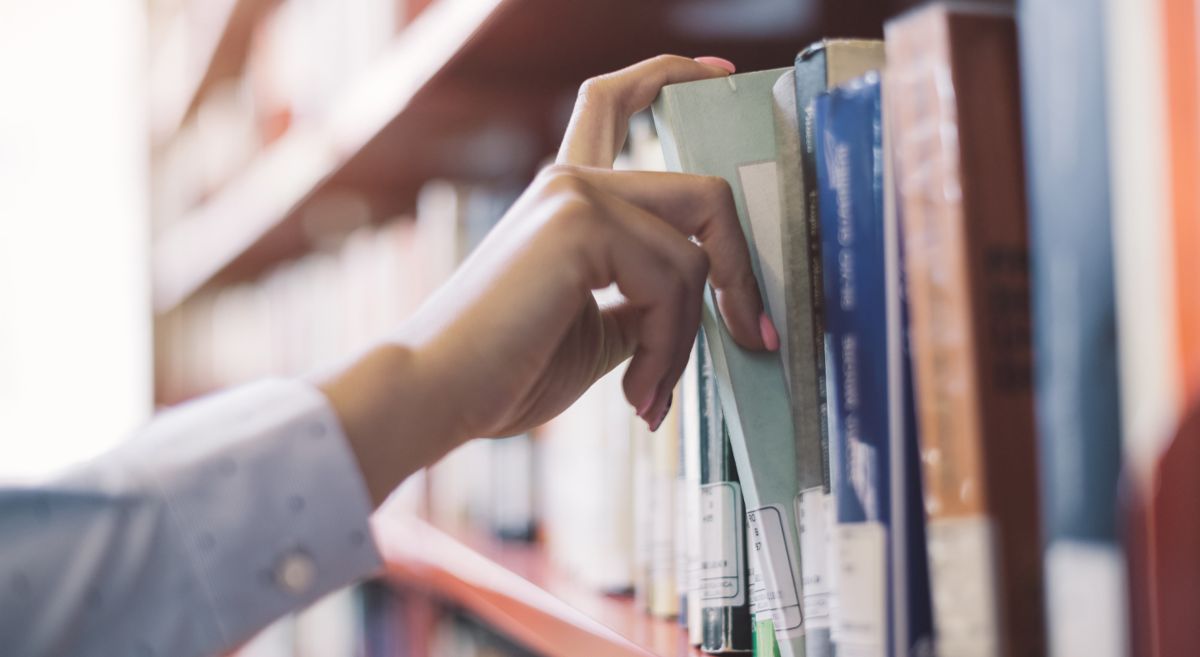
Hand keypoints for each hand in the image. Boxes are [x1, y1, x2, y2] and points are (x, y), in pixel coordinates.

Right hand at [320, 55, 776, 505]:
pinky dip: (670, 347)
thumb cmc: (504, 372)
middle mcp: (571, 180)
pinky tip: (637, 391)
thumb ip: (647, 302)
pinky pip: (673, 281)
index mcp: (567, 197)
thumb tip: (705, 308)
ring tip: (652, 393)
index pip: (617, 101)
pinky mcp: (579, 221)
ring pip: (695, 254)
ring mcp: (575, 194)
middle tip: (752, 335)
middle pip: (702, 194)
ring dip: (688, 339)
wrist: (437, 395)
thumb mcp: (599, 331)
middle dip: (740, 271)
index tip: (722, 74)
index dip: (673, 76)